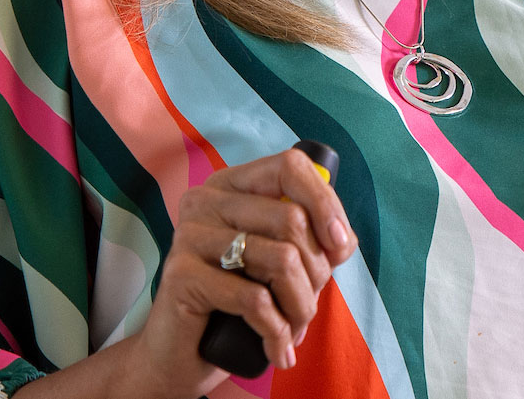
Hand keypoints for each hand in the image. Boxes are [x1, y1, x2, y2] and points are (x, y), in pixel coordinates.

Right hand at [108, 146, 357, 398]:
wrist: (182, 357)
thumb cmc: (237, 310)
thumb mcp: (280, 268)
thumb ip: (312, 242)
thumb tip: (343, 238)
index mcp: (231, 187)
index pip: (290, 166)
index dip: (325, 203)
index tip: (339, 247)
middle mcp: (206, 201)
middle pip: (291, 219)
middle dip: (316, 275)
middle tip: (306, 310)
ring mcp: (189, 234)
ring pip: (280, 259)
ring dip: (300, 308)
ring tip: (293, 332)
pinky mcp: (181, 273)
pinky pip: (253, 299)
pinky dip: (277, 330)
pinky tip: (277, 349)